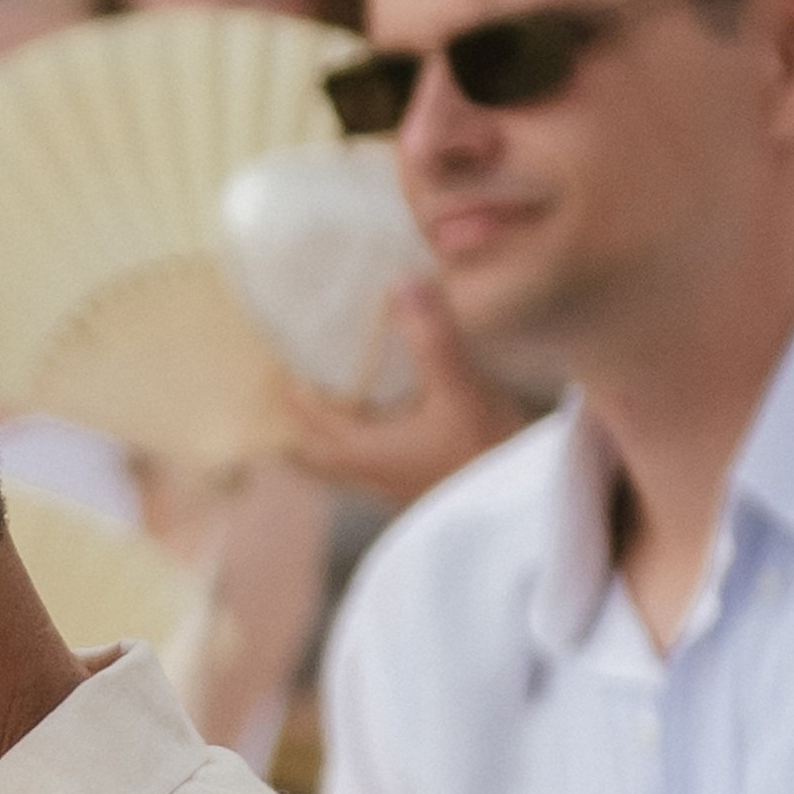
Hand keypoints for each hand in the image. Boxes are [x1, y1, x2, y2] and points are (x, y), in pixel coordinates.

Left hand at [278, 284, 532, 510]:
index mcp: (360, 451)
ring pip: (338, 465)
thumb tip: (402, 283)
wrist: (518, 510)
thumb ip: (430, 338)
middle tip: (287, 392)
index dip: (290, 390)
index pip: (309, 417)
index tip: (274, 363)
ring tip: (326, 409)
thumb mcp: (459, 388)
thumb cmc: (485, 451)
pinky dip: (358, 446)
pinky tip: (381, 429)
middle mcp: (364, 475)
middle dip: (297, 422)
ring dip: (325, 438)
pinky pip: (366, 470)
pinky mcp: (411, 494)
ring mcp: (387, 490)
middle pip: (313, 451)